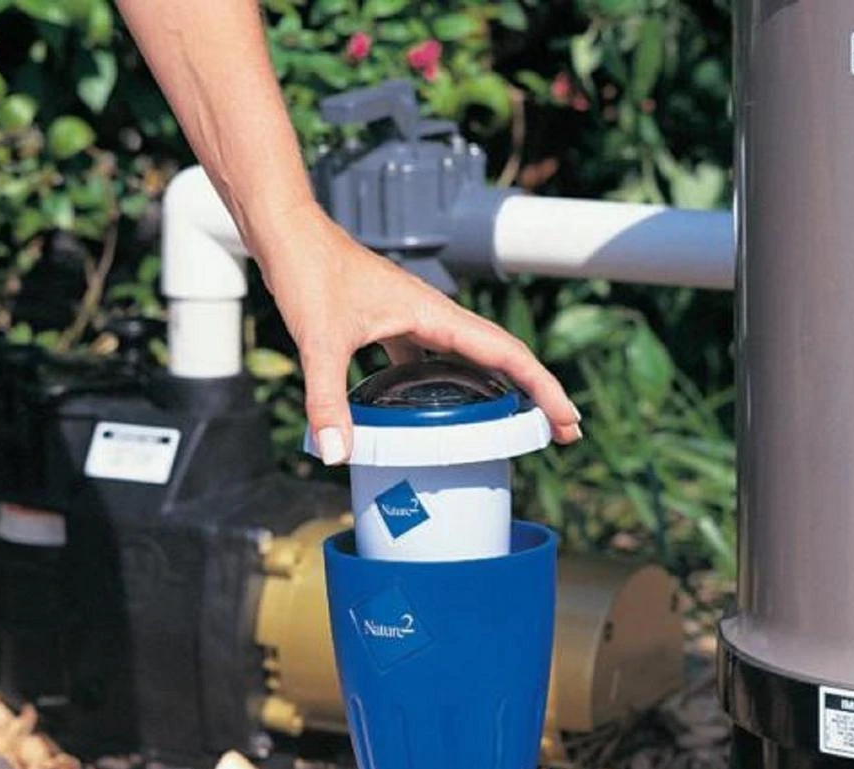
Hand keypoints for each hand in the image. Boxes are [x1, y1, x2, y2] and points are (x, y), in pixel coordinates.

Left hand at [253, 203, 582, 464]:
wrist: (287, 231)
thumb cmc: (307, 270)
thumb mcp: (318, 342)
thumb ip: (327, 401)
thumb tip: (337, 454)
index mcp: (433, 313)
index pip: (505, 352)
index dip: (541, 386)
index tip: (566, 417)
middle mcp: (433, 313)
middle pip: (501, 354)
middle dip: (535, 392)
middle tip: (560, 430)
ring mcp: (414, 317)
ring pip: (470, 355)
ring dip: (497, 386)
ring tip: (514, 421)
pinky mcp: (392, 321)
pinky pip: (433, 355)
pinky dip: (447, 381)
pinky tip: (436, 407)